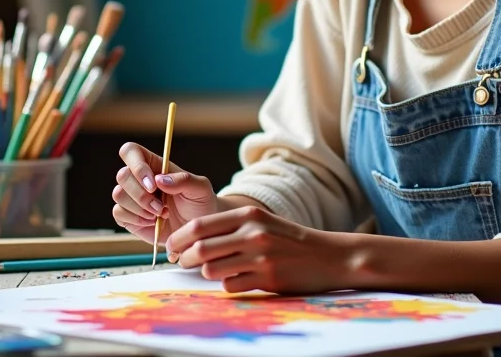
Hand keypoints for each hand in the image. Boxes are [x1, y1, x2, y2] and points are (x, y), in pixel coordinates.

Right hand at [112, 141, 218, 243]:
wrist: (196, 230)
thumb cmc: (199, 203)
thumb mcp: (200, 188)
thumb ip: (184, 180)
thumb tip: (160, 180)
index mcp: (154, 165)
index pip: (131, 151)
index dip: (137, 165)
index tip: (153, 185)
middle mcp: (139, 179)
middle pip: (122, 175)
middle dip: (141, 195)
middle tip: (161, 207)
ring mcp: (131, 197)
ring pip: (118, 195)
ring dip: (140, 208)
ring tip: (160, 214)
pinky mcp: (127, 216)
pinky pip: (118, 213)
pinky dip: (136, 219)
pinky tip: (152, 222)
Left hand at [166, 206, 348, 294]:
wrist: (328, 256)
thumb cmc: (290, 241)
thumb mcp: (262, 223)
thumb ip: (232, 228)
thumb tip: (195, 240)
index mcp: (248, 215)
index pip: (200, 226)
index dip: (179, 238)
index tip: (171, 247)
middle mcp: (252, 233)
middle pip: (201, 248)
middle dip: (184, 258)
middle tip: (181, 263)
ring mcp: (259, 257)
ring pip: (211, 269)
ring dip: (205, 273)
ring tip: (210, 271)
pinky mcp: (267, 278)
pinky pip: (230, 286)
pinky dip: (227, 285)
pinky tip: (236, 280)